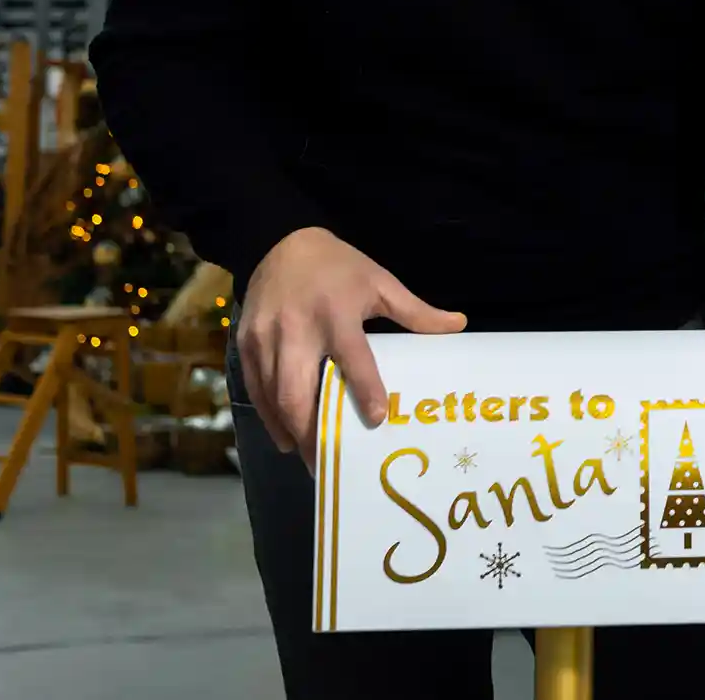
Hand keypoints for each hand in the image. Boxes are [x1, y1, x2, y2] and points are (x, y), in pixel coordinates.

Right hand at [237, 227, 466, 469]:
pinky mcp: (245, 343)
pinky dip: (269, 415)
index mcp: (336, 313)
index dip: (364, 389)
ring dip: (289, 430)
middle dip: (312, 430)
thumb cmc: (339, 267)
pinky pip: (254, 388)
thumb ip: (416, 312)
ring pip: (273, 395)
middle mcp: (297, 330)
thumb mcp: (380, 282)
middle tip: (329, 463)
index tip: (377, 418)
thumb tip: (459, 325)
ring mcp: (266, 338)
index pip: (353, 357)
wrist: (281, 241)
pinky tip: (285, 435)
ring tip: (309, 458)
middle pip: (298, 389)